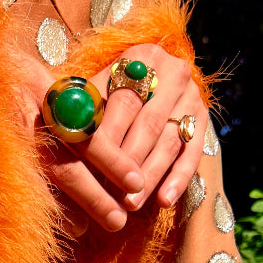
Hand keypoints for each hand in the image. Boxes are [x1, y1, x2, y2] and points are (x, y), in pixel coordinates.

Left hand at [94, 44, 207, 215]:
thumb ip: (86, 108)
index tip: (93, 165)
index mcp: (141, 58)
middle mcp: (172, 72)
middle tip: (112, 194)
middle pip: (149, 124)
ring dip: (149, 177)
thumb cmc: (110, 94)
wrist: (155, 83)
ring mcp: (191, 97)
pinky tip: (164, 200)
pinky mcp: (202, 120)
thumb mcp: (98, 91)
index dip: (108, 136)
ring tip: (130, 204)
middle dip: (129, 163)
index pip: (123, 101)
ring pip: (169, 142)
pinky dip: (178, 179)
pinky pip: (192, 154)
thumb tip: (60, 132)